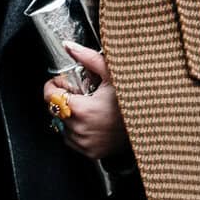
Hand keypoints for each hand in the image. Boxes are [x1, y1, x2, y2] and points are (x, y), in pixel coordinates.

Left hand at [44, 39, 128, 162]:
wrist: (150, 124)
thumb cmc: (133, 100)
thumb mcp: (112, 75)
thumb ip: (88, 58)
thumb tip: (70, 47)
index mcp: (81, 110)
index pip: (49, 97)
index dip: (54, 86)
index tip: (63, 83)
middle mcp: (80, 129)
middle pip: (55, 110)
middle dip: (63, 99)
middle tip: (81, 93)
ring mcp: (84, 143)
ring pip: (62, 125)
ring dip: (69, 115)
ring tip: (89, 108)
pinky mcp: (90, 152)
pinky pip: (72, 140)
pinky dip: (77, 130)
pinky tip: (92, 121)